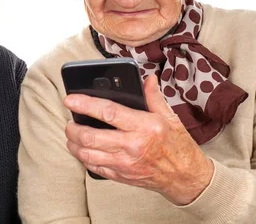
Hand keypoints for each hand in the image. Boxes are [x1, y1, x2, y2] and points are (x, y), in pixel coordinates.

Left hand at [63, 74, 213, 205]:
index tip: (70, 99)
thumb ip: (154, 97)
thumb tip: (147, 78)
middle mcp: (132, 146)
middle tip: (70, 121)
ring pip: (87, 154)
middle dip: (73, 128)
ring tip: (72, 135)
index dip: (85, 104)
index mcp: (143, 127)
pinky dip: (83, 157)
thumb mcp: (169, 117)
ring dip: (73, 144)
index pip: (108, 112)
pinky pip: (94, 167)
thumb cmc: (178, 146)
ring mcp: (125, 164)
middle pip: (91, 137)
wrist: (185, 177)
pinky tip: (82, 150)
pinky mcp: (121, 176)